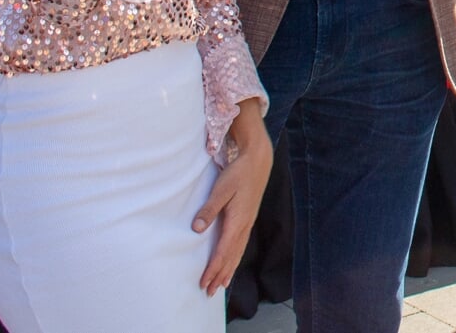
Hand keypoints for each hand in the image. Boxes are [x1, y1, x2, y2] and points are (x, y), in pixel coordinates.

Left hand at [195, 98, 272, 295]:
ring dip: (228, 270)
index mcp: (237, 221)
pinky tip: (232, 262)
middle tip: (208, 293)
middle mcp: (244, 226)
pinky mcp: (248, 219)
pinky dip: (235, 258)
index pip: (223, 252)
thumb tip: (197, 228)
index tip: (203, 283)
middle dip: (220, 276)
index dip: (213, 269)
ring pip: (238, 253)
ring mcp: (248, 223)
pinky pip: (241, 245)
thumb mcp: (221, 188)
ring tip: (220, 286)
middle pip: (231, 257)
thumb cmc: (238, 173)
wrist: (258, 161)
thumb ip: (209, 208)